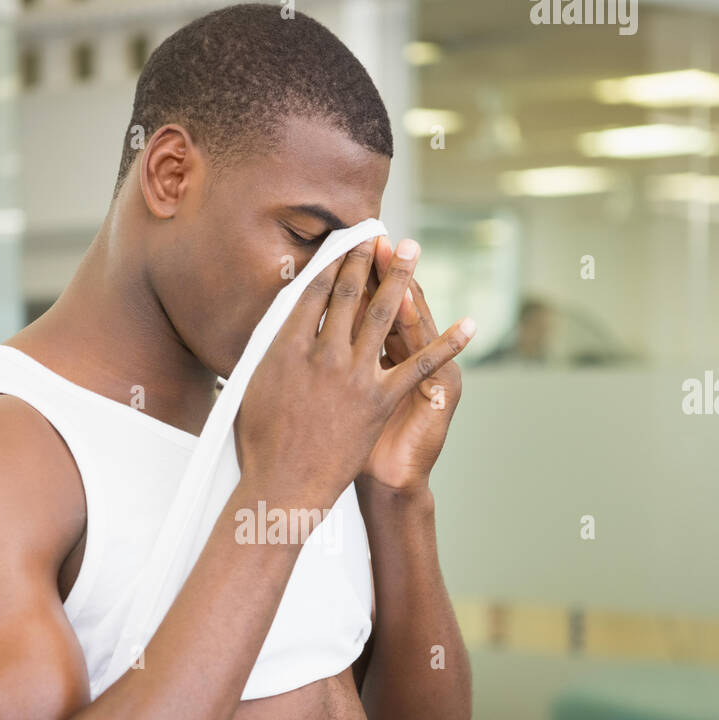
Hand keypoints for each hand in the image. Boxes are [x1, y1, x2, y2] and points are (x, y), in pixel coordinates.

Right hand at [236, 235, 472, 518]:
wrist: (282, 487)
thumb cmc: (258, 444)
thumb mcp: (251, 389)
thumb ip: (266, 355)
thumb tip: (275, 329)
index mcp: (286, 347)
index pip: (312, 293)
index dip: (330, 264)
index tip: (341, 243)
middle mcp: (323, 354)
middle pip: (348, 295)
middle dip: (363, 259)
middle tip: (375, 232)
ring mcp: (355, 376)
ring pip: (382, 315)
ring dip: (399, 278)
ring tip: (410, 249)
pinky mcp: (380, 400)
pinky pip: (419, 366)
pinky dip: (446, 344)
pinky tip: (467, 325)